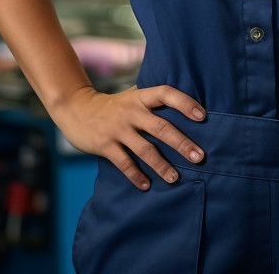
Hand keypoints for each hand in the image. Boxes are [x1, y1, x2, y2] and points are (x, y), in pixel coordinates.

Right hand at [50, 84, 205, 189]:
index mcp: (140, 97)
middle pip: (161, 127)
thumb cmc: (113, 105)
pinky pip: (124, 163)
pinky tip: (147, 185)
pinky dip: (136, 176)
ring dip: (162, 165)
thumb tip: (186, 105)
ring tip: (176, 178)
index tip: (203, 116)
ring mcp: (118, 129)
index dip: (185, 103)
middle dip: (181, 143)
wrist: (76, 108)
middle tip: (199, 157)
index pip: (166, 94)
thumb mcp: (132, 96)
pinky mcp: (105, 145)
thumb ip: (152, 100)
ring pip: (145, 150)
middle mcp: (131, 111)